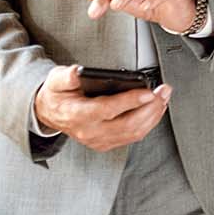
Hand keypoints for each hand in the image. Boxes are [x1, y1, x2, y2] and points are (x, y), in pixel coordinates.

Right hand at [33, 64, 170, 151]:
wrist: (50, 113)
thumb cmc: (57, 94)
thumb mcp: (56, 79)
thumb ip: (67, 76)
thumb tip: (77, 71)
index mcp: (77, 114)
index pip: (108, 109)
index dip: (130, 101)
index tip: (149, 92)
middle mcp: (89, 131)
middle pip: (127, 124)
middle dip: (150, 108)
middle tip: (163, 92)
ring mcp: (98, 140)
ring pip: (133, 133)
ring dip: (153, 116)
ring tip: (163, 98)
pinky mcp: (105, 143)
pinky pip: (131, 137)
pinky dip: (148, 124)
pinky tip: (155, 110)